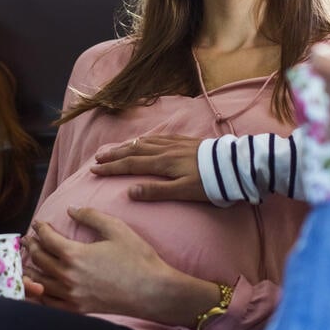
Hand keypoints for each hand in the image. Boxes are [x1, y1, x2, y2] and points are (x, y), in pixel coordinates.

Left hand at [25, 207, 190, 320]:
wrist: (153, 292)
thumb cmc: (138, 259)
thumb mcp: (116, 229)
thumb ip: (91, 216)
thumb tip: (71, 209)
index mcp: (75, 255)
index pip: (47, 239)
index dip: (40, 229)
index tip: (39, 223)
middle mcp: (68, 277)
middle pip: (39, 259)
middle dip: (32, 246)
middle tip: (28, 239)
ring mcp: (71, 296)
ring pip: (40, 281)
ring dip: (31, 268)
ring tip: (28, 261)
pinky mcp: (78, 309)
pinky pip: (49, 302)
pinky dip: (40, 293)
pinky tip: (40, 286)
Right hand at [90, 135, 207, 201]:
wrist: (234, 165)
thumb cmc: (210, 183)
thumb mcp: (183, 192)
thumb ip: (156, 192)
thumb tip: (130, 191)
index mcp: (162, 163)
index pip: (130, 165)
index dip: (111, 168)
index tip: (94, 169)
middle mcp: (165, 150)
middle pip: (134, 151)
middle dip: (114, 155)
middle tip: (97, 158)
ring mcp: (175, 144)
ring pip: (145, 142)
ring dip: (127, 146)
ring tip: (115, 149)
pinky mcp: (185, 141)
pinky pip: (159, 137)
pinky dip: (145, 139)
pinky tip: (144, 140)